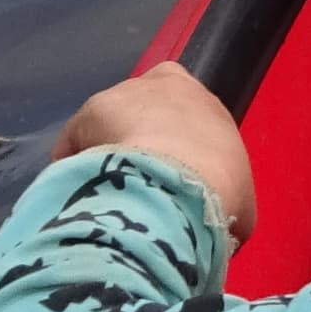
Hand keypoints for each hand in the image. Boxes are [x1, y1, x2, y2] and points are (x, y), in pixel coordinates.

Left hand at [55, 63, 256, 242]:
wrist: (181, 187)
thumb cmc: (219, 193)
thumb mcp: (238, 206)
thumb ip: (219, 205)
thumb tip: (204, 227)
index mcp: (201, 101)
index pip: (182, 117)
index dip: (174, 152)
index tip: (169, 184)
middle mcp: (161, 84)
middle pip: (142, 116)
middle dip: (138, 149)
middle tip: (138, 195)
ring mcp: (122, 95)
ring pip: (107, 129)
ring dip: (105, 160)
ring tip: (107, 205)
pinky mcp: (88, 113)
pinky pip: (73, 147)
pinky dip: (72, 173)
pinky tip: (80, 203)